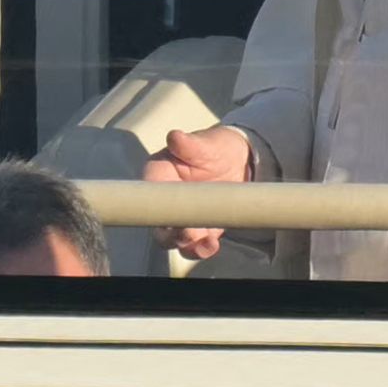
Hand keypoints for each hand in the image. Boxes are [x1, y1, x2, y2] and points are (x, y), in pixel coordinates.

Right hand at [139, 120, 255, 260]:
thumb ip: (189, 144)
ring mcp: (180, 217)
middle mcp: (164, 200)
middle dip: (170, 232)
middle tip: (187, 232)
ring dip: (185, 245)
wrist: (240, 162)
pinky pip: (193, 245)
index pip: (147, 192)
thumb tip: (175, 137)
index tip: (166, 210)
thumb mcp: (205, 144)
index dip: (153, 204)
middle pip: (157, 222)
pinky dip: (200, 249)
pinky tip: (211, 246)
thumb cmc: (215, 149)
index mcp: (158, 175)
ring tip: (204, 244)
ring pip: (172, 239)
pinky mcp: (199, 230)